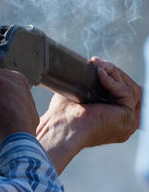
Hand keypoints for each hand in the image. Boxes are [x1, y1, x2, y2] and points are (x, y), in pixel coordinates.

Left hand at [36, 57, 141, 172]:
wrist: (61, 128)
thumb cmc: (63, 116)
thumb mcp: (79, 95)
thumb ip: (91, 85)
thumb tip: (93, 68)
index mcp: (114, 120)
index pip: (124, 92)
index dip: (114, 77)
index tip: (99, 65)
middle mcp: (124, 123)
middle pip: (130, 89)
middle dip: (114, 72)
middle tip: (97, 62)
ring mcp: (128, 122)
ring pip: (130, 88)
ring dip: (114, 73)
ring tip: (98, 66)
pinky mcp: (127, 117)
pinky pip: (125, 93)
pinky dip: (112, 81)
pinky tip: (100, 73)